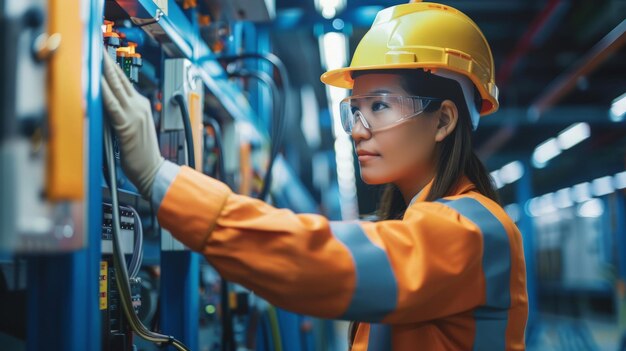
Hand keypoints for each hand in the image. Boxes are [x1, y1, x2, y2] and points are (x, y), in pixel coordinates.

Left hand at [101, 52, 163, 197]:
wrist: (153, 171)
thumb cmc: (142, 156)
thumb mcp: (133, 130)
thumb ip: (122, 115)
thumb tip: (106, 104)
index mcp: (142, 107)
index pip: (124, 83)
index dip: (112, 68)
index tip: (103, 56)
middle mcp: (140, 106)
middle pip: (120, 79)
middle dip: (107, 62)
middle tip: (96, 48)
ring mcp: (134, 114)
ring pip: (116, 87)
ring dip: (105, 71)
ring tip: (95, 57)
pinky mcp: (126, 124)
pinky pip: (112, 105)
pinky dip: (103, 92)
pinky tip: (97, 82)